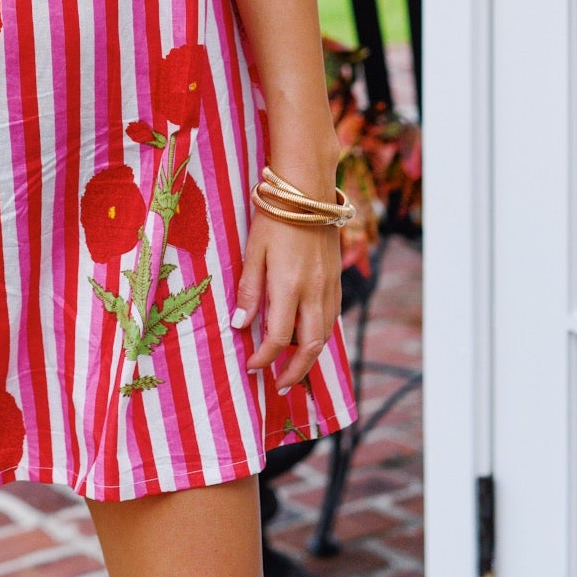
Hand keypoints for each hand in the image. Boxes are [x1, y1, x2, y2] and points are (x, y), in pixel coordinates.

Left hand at [231, 213, 341, 394]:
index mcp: (289, 286)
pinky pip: (331, 315)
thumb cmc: (274, 217)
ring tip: (292, 366)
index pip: (279, 337)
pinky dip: (319, 332)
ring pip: (325, 333)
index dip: (265, 358)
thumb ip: (248, 290)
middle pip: (311, 345)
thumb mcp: (253, 251)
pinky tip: (305, 334)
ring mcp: (329, 285)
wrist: (307, 190)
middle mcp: (314, 291)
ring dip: (309, 354)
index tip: (252, 366)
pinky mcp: (336, 277)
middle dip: (296, 371)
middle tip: (280, 386)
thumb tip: (240, 325)